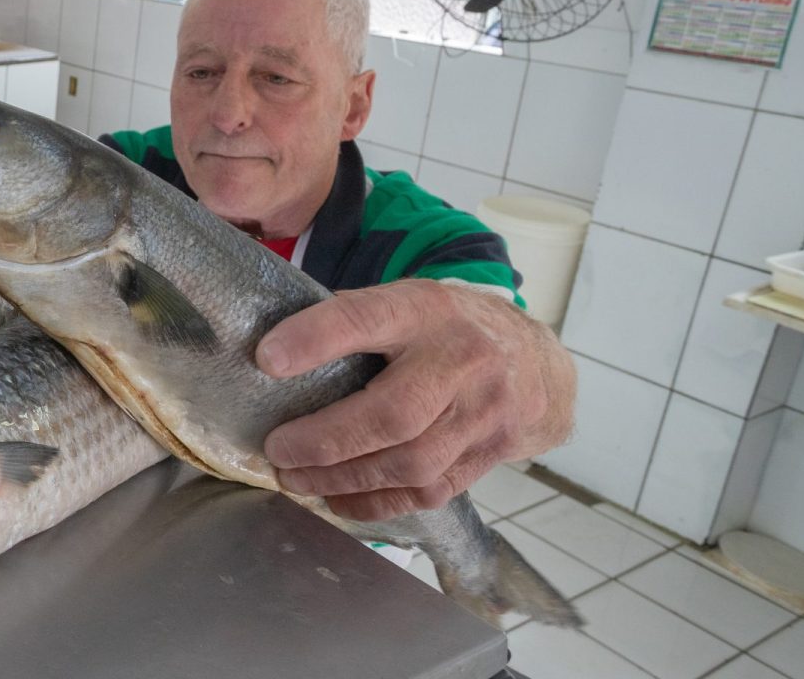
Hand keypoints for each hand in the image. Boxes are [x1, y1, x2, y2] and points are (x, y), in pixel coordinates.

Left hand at [255, 279, 574, 521]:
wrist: (536, 360)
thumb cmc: (446, 329)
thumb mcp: (405, 302)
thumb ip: (352, 321)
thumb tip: (269, 353)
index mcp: (426, 310)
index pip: (366, 319)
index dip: (316, 339)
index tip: (267, 359)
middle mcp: (464, 359)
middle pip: (393, 413)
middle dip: (325, 439)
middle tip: (276, 449)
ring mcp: (486, 412)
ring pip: (411, 463)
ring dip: (343, 479)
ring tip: (295, 478)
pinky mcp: (493, 455)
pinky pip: (428, 491)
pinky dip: (375, 502)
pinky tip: (337, 499)